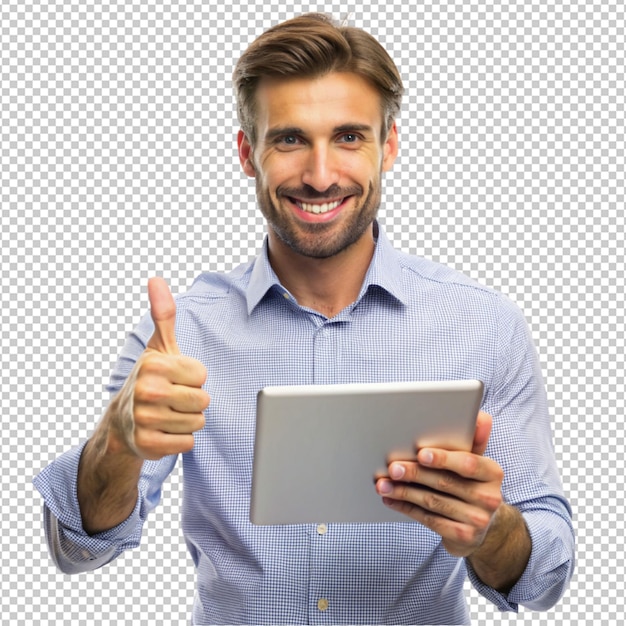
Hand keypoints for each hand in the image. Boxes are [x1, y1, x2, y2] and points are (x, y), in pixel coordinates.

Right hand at [109, 277, 209, 459]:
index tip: (174, 379)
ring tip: (167, 414)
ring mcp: (145, 420)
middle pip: (203, 401)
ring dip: (187, 421)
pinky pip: (188, 443)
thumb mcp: (158, 346)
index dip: (192, 378)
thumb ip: (163, 314)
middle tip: (172, 399)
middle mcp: (147, 392)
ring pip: (198, 423)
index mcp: (153, 365)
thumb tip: (156, 279)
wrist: (120, 422)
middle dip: (192, 401)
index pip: (202, 375)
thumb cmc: (149, 378)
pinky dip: (180, 440)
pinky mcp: (148, 445)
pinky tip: (163, 431)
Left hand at [375, 411, 503, 556]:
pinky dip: (406, 507)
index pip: (468, 463)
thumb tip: (481, 415)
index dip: (444, 458)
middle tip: (392, 467)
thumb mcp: (476, 463)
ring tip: (383, 484)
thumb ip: (473, 440)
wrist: (485, 527)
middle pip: (444, 482)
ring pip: (432, 502)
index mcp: (492, 473)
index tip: (421, 454)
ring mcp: (477, 519)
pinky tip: (391, 499)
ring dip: (403, 492)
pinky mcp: (463, 536)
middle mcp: (489, 497)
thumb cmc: (472, 485)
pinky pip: (429, 519)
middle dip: (414, 473)